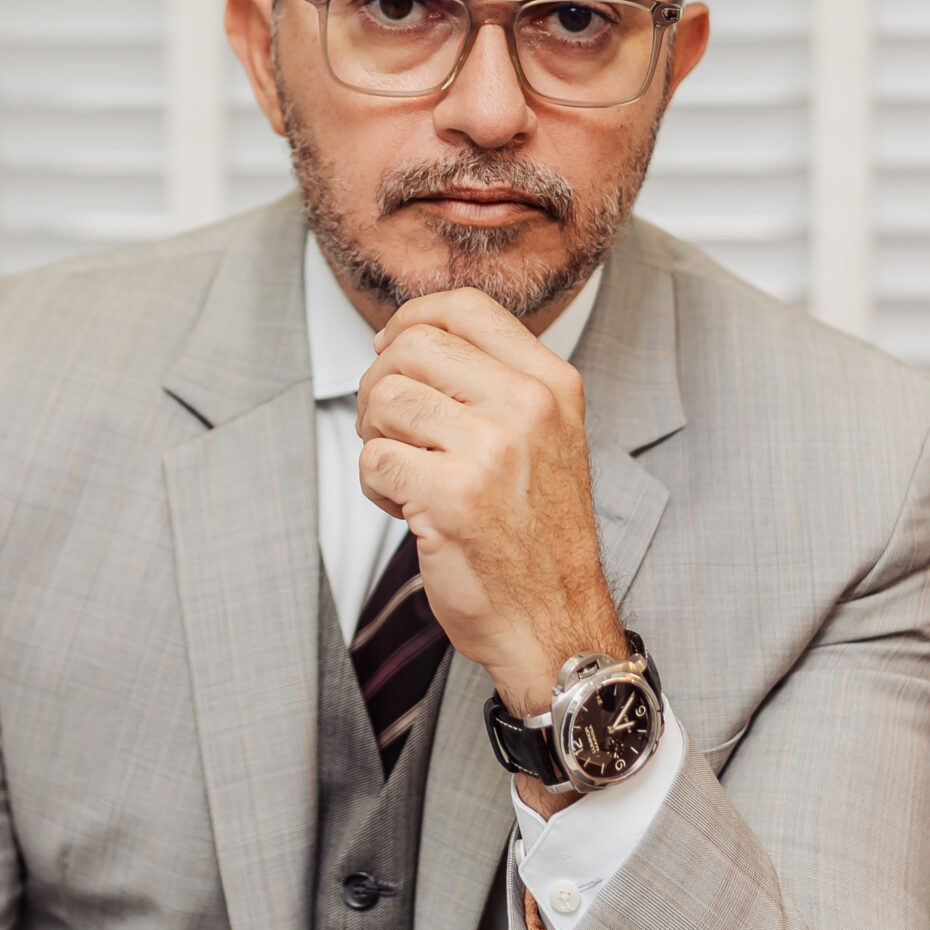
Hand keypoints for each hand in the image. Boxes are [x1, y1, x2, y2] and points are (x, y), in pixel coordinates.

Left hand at [355, 288, 623, 716]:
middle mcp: (527, 408)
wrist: (556, 623)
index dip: (412, 319)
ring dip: (376, 436)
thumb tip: (415, 333)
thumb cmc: (539, 535)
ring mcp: (489, 451)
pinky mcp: (450, 497)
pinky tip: (406, 507)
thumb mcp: (546, 438)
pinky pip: (373, 458)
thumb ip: (498, 381)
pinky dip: (376, 485)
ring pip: (384, 398)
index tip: (392, 347)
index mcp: (552, 384)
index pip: (466, 307)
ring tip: (403, 471)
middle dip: (381, 384)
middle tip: (391, 426)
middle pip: (412, 347)